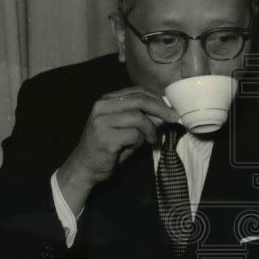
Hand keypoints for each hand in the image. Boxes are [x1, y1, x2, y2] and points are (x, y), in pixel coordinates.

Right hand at [56, 87, 177, 213]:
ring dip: (150, 129)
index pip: (136, 91)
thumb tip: (164, 113)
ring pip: (138, 117)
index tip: (170, 108)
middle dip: (161, 109)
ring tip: (150, 139)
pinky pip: (134, 134)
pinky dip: (140, 140)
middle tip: (173, 118)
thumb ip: (142, 119)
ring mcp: (102, 121)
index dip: (156, 98)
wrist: (85, 167)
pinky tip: (136, 146)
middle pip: (139, 100)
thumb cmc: (107, 148)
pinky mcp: (106, 137)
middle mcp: (102, 107)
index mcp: (106, 101)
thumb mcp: (126, 129)